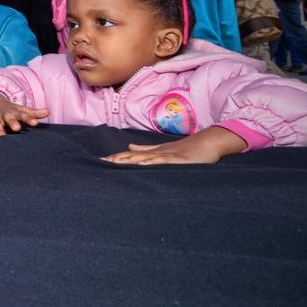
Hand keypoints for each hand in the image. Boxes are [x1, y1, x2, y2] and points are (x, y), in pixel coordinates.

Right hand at [0, 90, 48, 137]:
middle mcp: (5, 115)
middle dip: (12, 122)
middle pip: (9, 118)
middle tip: (17, 128)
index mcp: (15, 112)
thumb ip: (34, 113)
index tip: (35, 123)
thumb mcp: (21, 110)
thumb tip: (48, 112)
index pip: (23, 114)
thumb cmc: (10, 110)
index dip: (29, 118)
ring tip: (2, 137)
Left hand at [102, 126, 246, 164]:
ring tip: (113, 164)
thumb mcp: (164, 150)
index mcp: (153, 152)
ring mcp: (167, 155)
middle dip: (116, 160)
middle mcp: (157, 153)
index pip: (130, 156)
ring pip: (144, 158)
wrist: (208, 142)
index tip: (99, 162)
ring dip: (128, 161)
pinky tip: (141, 164)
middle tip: (98, 164)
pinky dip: (151, 162)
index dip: (115, 159)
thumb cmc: (188, 149)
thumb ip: (146, 150)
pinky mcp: (179, 160)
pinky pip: (163, 161)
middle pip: (132, 156)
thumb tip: (129, 148)